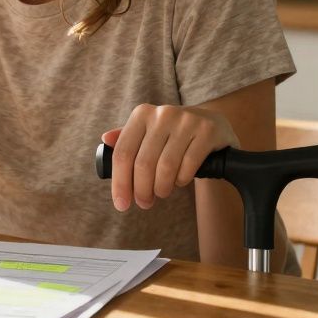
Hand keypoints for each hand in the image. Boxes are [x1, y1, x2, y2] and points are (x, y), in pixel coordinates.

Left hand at [101, 104, 239, 211]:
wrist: (213, 123)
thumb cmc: (173, 134)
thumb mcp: (149, 132)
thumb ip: (127, 138)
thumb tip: (105, 139)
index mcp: (142, 114)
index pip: (123, 153)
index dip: (120, 182)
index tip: (121, 204)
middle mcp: (162, 114)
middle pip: (143, 163)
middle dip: (141, 190)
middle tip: (144, 203)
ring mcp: (186, 120)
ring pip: (166, 167)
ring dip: (162, 188)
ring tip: (162, 193)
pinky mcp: (207, 131)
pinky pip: (189, 166)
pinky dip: (182, 180)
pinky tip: (180, 181)